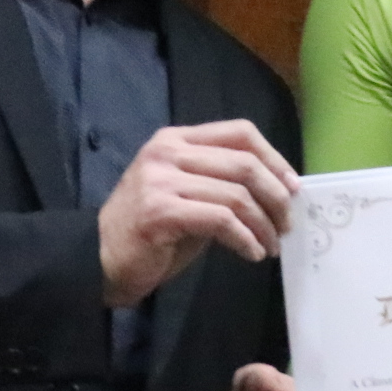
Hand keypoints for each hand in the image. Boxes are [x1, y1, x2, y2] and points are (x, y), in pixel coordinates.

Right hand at [97, 121, 300, 307]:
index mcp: (176, 139)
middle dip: (276, 196)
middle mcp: (168, 151)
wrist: (98, 258)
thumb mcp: (187, 195)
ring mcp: (161, 180)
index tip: (293, 187)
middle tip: (287, 224)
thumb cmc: (149, 232)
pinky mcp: (160, 211)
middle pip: (244, 162)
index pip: (240, 132)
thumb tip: (277, 190)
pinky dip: (245, 238)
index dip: (274, 158)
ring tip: (271, 245)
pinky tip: (251, 253)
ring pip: (236, 194)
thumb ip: (220, 183)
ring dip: (263, 225)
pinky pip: (221, 220)